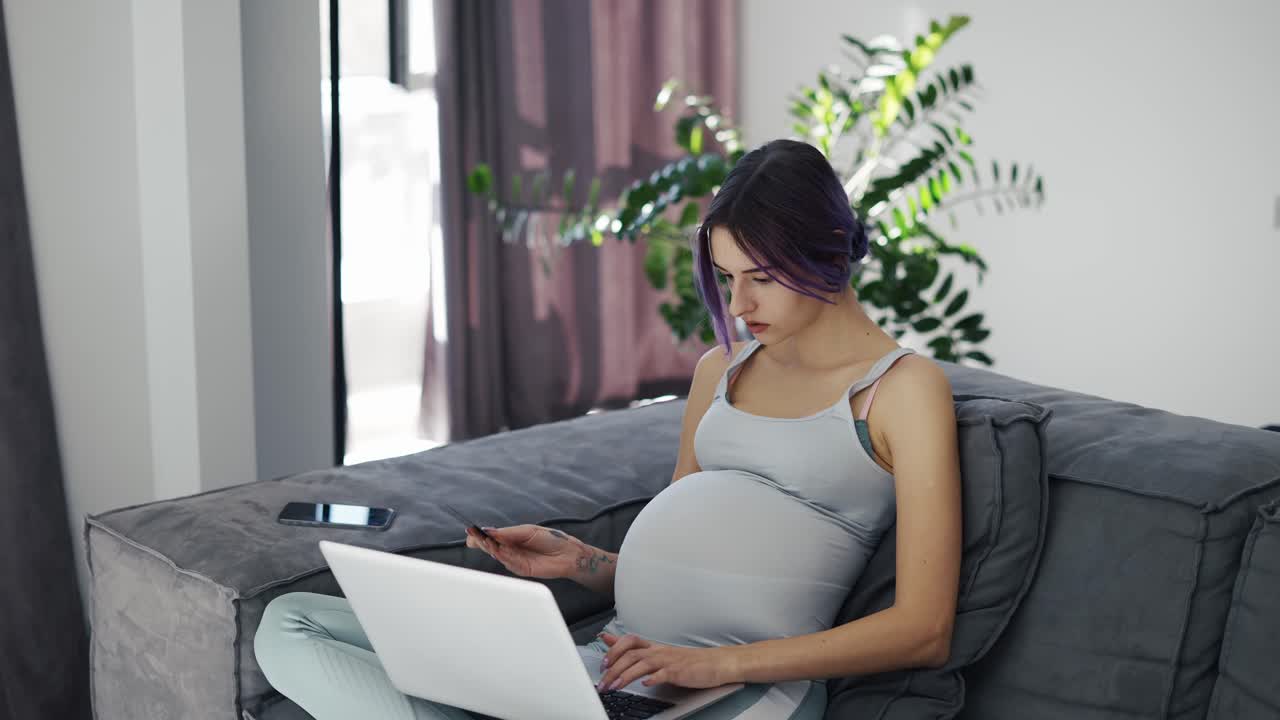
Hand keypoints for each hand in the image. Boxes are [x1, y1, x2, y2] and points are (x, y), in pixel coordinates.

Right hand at [464, 524, 585, 579]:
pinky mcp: (521, 570)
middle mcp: (511, 549)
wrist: (568, 553)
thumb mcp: (528, 531)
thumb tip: (489, 531)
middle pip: (490, 547)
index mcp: (511, 538)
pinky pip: (509, 563)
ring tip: (486, 542)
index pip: (491, 537)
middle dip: (481, 542)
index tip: (469, 531)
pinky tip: (500, 551)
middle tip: (474, 537)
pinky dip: (504, 557)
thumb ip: (508, 533)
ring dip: (491, 549)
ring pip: (498, 555)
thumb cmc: (550, 539)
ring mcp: (515, 560)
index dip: (479, 535)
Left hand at [595, 632, 739, 690]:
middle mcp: (659, 652)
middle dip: (613, 668)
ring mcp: (669, 661)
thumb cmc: (689, 661)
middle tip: (603, 682)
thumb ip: (638, 650)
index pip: (629, 641)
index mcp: (654, 648)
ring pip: (642, 664)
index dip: (613, 649)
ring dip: (626, 675)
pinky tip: (645, 684)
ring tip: (615, 686)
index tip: (601, 662)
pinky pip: (664, 673)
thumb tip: (614, 643)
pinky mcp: (679, 672)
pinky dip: (653, 678)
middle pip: (630, 655)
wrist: (716, 663)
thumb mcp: (661, 653)